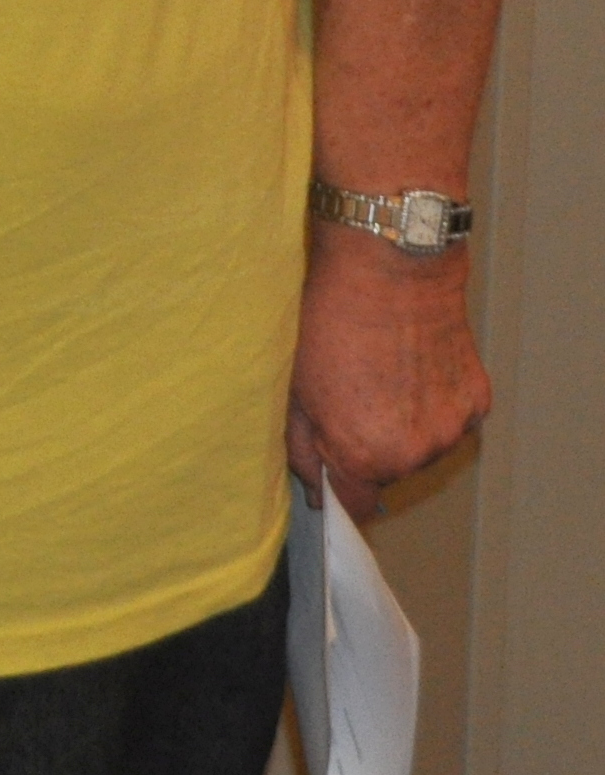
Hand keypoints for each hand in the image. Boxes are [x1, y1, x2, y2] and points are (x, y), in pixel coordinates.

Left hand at [287, 224, 490, 521]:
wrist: (389, 270)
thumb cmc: (331, 323)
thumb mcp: (297, 390)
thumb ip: (304, 449)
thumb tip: (317, 489)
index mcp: (365, 455)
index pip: (356, 504)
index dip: (339, 489)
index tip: (332, 471)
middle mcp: (415, 453)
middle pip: (388, 473)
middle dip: (368, 449)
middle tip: (351, 399)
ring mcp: (452, 428)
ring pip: (423, 447)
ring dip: (406, 428)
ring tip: (384, 377)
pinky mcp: (478, 401)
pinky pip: (452, 420)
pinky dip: (435, 405)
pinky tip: (415, 367)